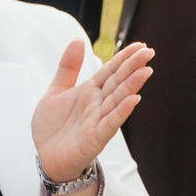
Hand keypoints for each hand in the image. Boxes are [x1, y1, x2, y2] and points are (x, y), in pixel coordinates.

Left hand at [33, 39, 151, 185]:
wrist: (46, 156)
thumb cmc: (53, 126)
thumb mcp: (56, 90)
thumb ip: (68, 67)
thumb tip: (78, 40)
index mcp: (90, 91)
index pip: (110, 70)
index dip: (124, 58)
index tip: (140, 45)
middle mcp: (98, 104)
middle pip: (118, 82)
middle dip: (133, 67)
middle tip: (149, 52)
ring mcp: (98, 120)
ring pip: (118, 100)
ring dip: (132, 86)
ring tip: (146, 71)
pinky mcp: (95, 137)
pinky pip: (110, 123)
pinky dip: (122, 111)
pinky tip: (133, 100)